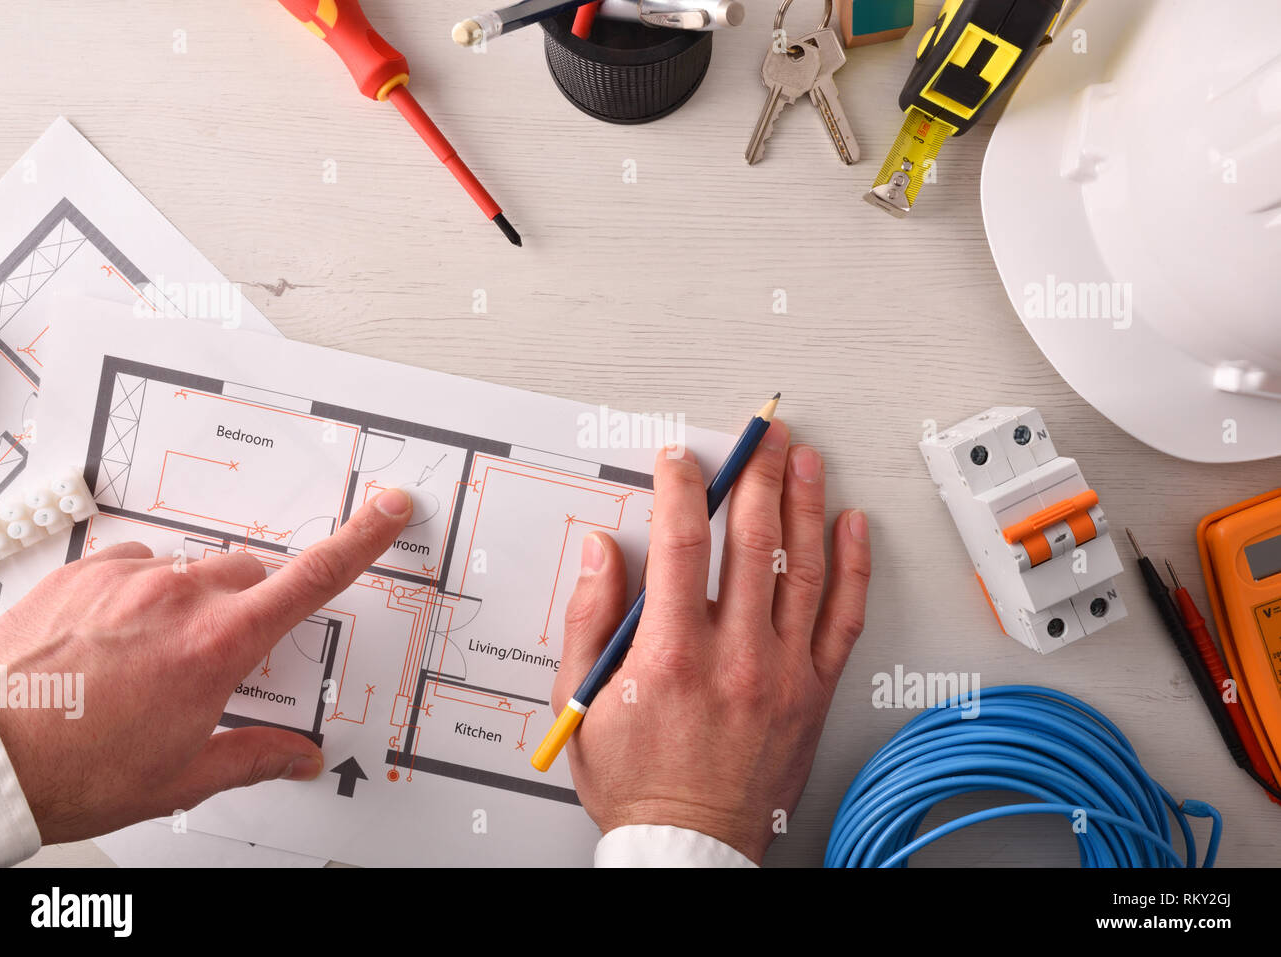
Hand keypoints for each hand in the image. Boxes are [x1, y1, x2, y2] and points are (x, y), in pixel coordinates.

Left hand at [0, 487, 413, 843]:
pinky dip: (137, 592)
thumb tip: (296, 758)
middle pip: (249, 572)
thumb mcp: (181, 777)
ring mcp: (127, 577)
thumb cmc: (76, 770)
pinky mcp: (82, 571)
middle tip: (222, 652)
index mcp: (219, 644)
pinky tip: (113, 637)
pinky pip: (132, 564)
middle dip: (251, 603)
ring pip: (189, 569)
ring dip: (188, 601)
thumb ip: (253, 757)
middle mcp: (178, 597)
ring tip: (149, 656)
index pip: (314, 579)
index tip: (387, 510)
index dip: (362, 538)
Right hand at [551, 419, 870, 863]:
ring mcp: (781, 672)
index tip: (680, 460)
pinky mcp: (812, 692)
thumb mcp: (581, 704)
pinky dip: (852, 567)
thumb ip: (589, 620)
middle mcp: (733, 657)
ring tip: (804, 460)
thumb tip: (601, 555)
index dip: (681, 486)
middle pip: (752, 540)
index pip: (680, 542)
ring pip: (802, 568)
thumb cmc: (635, 781)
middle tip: (761, 436)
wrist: (689, 844)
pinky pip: (842, 618)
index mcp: (670, 655)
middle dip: (755, 474)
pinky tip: (852, 526)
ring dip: (804, 503)